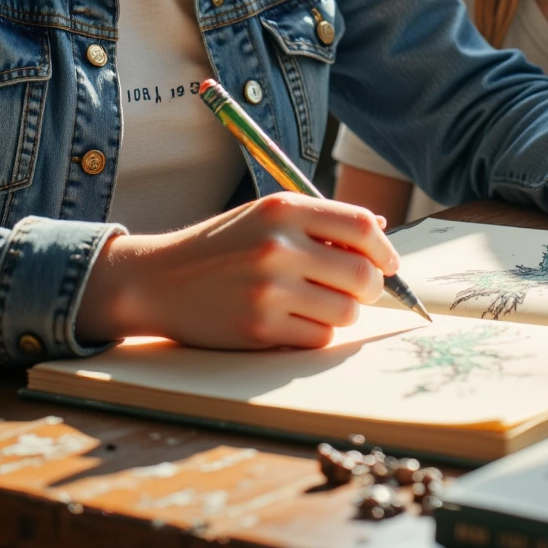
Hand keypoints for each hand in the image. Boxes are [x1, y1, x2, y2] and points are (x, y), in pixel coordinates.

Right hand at [75, 192, 398, 350]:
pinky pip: (318, 338)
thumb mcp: (265, 216)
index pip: (361, 225)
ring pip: (346, 311)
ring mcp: (269, 288)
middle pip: (362, 274)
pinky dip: (315, 333)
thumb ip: (320, 221)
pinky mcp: (260, 328)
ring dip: (343, 312)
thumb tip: (380, 231)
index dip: (384, 249)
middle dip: (370, 287)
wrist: (160, 279)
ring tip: (318, 303)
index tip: (387, 262)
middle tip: (358, 290)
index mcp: (283, 209)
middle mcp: (278, 245)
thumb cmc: (221, 247)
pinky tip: (293, 320)